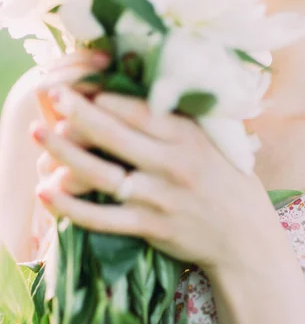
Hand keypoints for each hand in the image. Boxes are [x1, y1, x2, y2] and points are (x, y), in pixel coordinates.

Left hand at [32, 62, 276, 279]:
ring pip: (100, 173)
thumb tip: (149, 91)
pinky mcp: (149, 227)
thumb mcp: (217, 143)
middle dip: (77, 112)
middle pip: (113, 135)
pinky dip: (71, 207)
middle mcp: (172, 164)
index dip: (105, 95)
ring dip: (64, 153)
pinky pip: (102, 217)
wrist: (246, 239)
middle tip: (52, 95)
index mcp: (188, 137)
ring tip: (39, 134)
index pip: (138, 109)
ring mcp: (158, 198)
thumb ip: (183, 121)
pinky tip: (47, 192)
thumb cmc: (230, 185)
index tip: (82, 84)